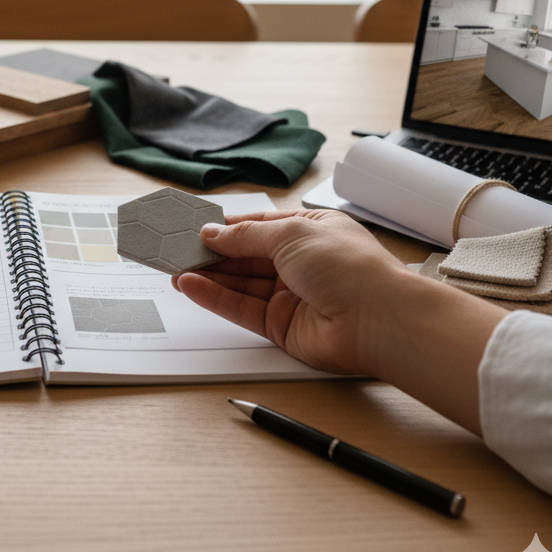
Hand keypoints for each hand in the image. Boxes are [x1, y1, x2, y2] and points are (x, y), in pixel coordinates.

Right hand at [172, 209, 405, 375]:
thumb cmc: (350, 267)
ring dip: (206, 275)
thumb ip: (245, 236)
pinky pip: (240, 309)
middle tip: (174, 249)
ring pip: (239, 284)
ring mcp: (290, 295)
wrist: (378, 320)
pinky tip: (190, 286)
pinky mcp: (281, 326)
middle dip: (210, 253)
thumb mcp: (290, 233)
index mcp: (309, 230)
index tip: (194, 226)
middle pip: (244, 257)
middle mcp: (300, 262)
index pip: (258, 225)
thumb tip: (213, 234)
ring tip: (173, 267)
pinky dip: (214, 298)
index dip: (226, 227)